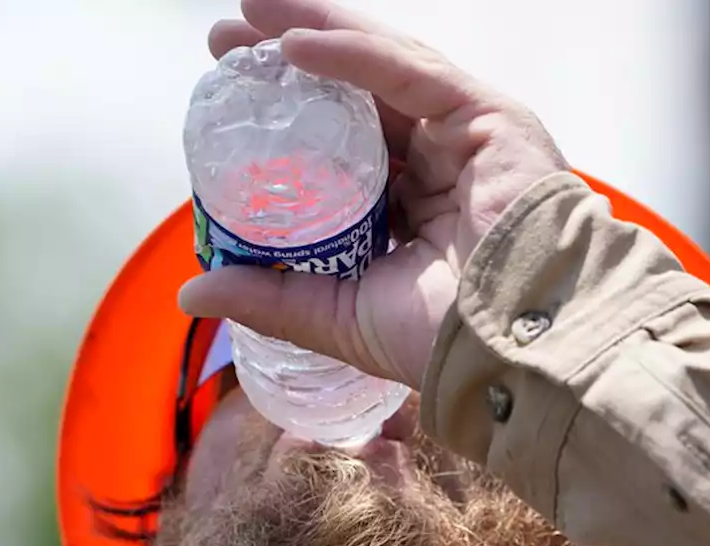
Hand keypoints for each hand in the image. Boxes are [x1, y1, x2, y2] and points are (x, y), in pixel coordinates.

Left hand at [178, 0, 568, 388]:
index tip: (227, 108)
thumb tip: (193, 295)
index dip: (287, 124)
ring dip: (311, 35)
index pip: (342, 150)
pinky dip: (351, 53)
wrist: (516, 348)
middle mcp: (437, 165)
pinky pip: (409, 71)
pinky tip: (292, 44)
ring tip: (247, 15)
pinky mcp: (486, 115)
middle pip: (355, 98)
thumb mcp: (340, 316)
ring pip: (380, 69)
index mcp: (411, 211)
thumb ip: (275, 297)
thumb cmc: (445, 341)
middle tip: (224, 43)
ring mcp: (463, 136)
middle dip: (287, 66)